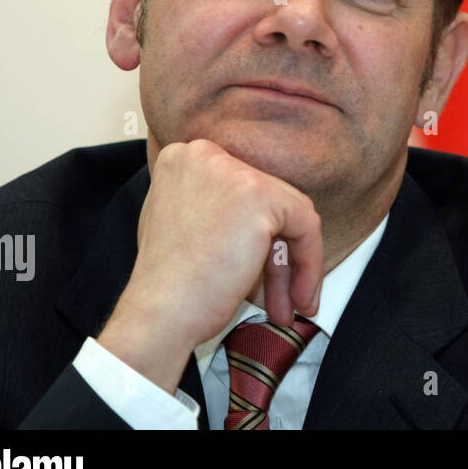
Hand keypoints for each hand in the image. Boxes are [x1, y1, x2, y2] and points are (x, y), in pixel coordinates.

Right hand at [96, 138, 323, 393]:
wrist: (159, 314)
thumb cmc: (169, 283)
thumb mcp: (182, 223)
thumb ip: (214, 204)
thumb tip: (258, 213)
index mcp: (184, 157)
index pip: (243, 187)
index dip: (259, 232)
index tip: (262, 264)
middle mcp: (205, 153)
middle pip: (267, 200)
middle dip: (277, 253)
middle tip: (282, 293)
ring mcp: (232, 171)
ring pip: (290, 212)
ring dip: (293, 265)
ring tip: (291, 303)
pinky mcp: (259, 195)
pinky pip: (305, 227)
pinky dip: (308, 264)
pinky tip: (299, 297)